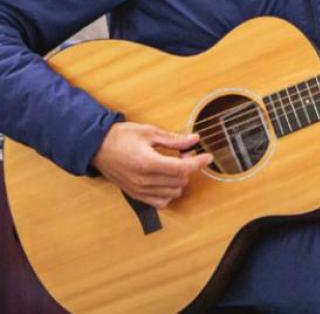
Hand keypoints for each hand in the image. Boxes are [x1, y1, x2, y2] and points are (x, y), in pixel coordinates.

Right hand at [91, 122, 212, 208]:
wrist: (97, 147)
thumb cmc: (121, 136)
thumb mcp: (149, 132)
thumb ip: (174, 139)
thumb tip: (194, 140)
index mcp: (148, 163)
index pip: (181, 169)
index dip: (198, 163)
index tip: (207, 157)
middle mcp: (144, 180)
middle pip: (179, 181)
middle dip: (188, 167)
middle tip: (184, 153)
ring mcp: (139, 190)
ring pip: (172, 193)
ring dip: (179, 180)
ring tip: (174, 165)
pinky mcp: (135, 195)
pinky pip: (160, 202)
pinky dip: (169, 193)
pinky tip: (167, 180)